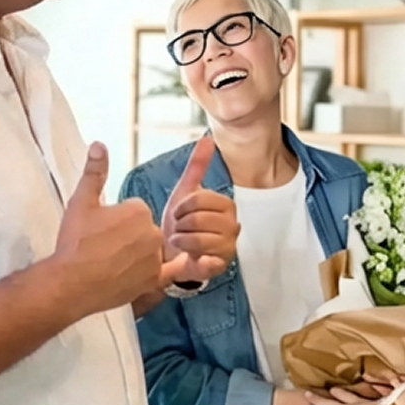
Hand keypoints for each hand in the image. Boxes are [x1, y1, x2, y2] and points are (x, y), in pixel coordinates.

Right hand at [56, 143, 167, 309]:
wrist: (70, 283)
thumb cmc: (75, 241)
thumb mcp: (81, 202)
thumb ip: (94, 172)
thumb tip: (99, 144)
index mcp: (138, 210)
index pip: (133, 210)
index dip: (116, 219)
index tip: (100, 229)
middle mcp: (152, 232)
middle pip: (143, 230)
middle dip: (128, 236)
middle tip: (104, 247)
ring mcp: (155, 258)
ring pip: (150, 250)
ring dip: (137, 255)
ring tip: (110, 264)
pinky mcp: (153, 280)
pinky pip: (169, 272)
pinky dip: (167, 270)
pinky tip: (165, 269)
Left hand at [160, 137, 238, 287]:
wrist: (171, 253)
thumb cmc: (181, 222)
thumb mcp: (186, 192)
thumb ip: (198, 166)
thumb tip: (208, 138)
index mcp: (226, 205)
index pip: (199, 199)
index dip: (181, 206)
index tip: (178, 213)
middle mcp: (233, 226)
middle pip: (198, 219)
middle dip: (180, 225)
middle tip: (178, 229)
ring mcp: (228, 247)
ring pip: (198, 239)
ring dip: (181, 241)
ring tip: (180, 242)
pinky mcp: (220, 267)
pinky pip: (207, 261)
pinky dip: (196, 259)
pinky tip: (189, 257)